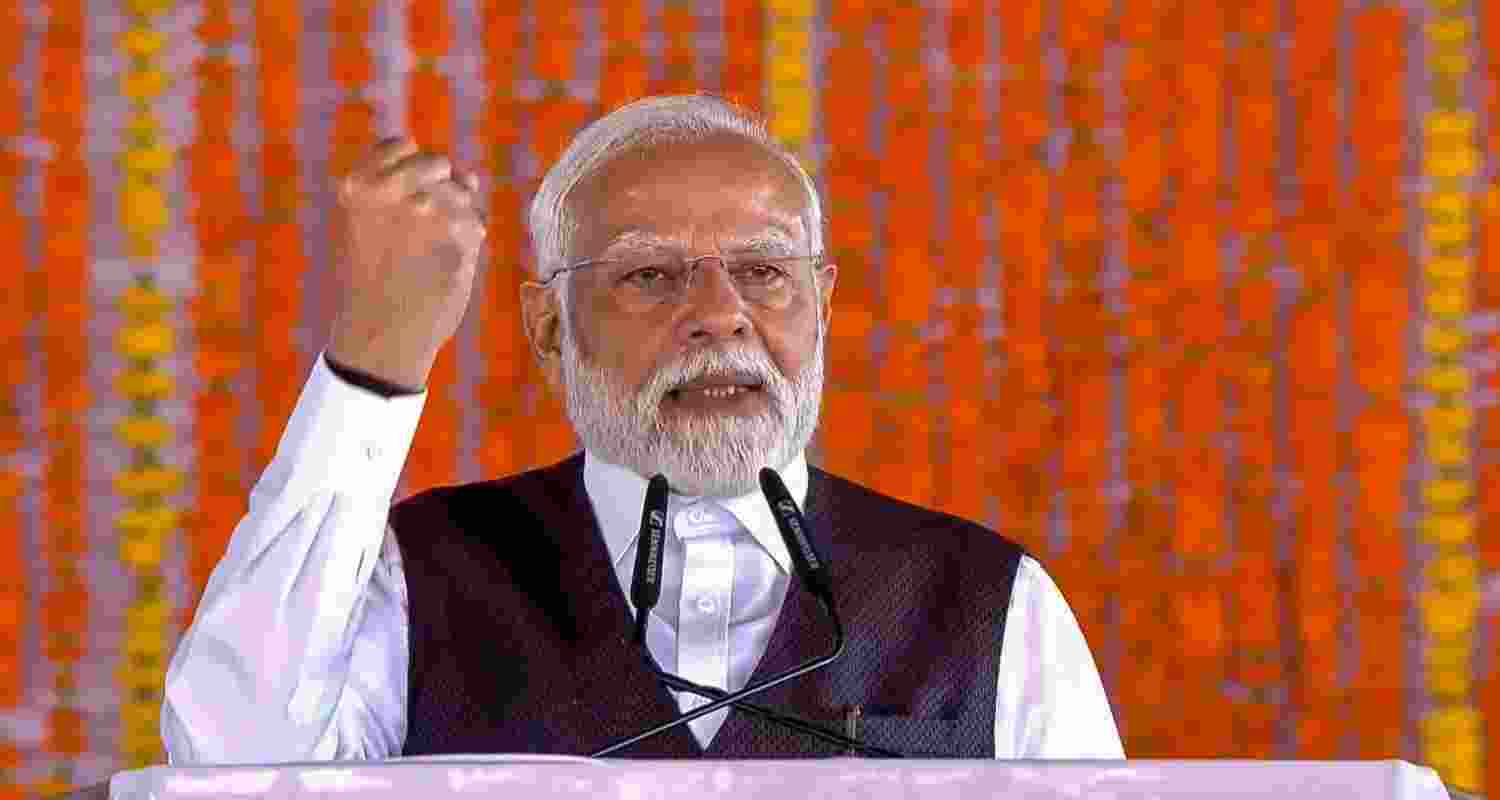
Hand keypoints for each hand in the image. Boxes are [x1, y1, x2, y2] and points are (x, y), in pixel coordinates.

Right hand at [326, 137, 485, 388]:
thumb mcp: (368, 227)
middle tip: (426, 224)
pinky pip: (477, 221)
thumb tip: (469, 176)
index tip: (407, 191)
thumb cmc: (372, 282)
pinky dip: (472, 237)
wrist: (380, 334)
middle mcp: (395, 191)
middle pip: (438, 163)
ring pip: (463, 190)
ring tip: (436, 245)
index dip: (412, 164)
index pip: (401, 144)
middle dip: (441, 187)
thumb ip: (406, 193)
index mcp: (360, 187)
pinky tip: (453, 259)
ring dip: (460, 213)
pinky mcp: (461, 236)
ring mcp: (430, 212)